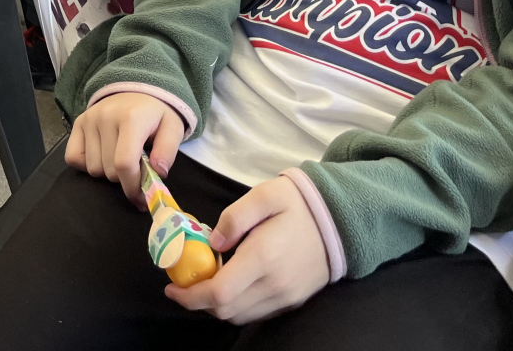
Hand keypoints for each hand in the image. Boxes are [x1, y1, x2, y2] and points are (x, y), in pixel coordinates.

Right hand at [64, 92, 183, 201]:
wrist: (137, 90)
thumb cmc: (156, 115)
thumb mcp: (173, 128)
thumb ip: (168, 150)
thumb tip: (158, 173)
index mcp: (131, 118)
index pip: (124, 163)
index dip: (132, 187)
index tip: (141, 198)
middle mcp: (105, 117)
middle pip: (109, 170)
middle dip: (124, 179)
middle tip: (135, 171)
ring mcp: (89, 119)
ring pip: (93, 168)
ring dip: (107, 172)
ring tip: (120, 159)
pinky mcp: (78, 123)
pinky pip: (73, 158)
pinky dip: (87, 165)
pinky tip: (102, 156)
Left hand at [167, 176, 329, 323]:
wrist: (341, 220)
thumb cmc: (298, 203)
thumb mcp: (264, 195)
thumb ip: (234, 217)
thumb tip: (213, 243)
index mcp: (264, 258)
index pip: (220, 292)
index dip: (190, 296)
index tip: (171, 287)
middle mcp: (275, 285)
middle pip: (226, 310)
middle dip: (197, 302)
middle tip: (183, 282)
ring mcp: (286, 297)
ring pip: (240, 316)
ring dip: (216, 306)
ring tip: (204, 281)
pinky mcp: (293, 302)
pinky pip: (257, 314)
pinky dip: (237, 306)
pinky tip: (229, 284)